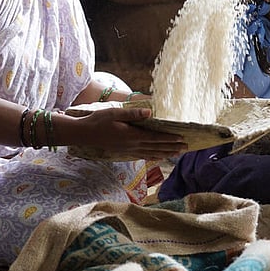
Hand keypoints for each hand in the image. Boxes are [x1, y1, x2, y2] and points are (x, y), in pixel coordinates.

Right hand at [68, 106, 186, 159]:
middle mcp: (132, 145)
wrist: (83, 134)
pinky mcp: (124, 152)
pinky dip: (153, 156)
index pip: (155, 138)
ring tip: (177, 153)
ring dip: (165, 153)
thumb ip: (133, 114)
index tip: (182, 138)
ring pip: (151, 153)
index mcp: (132, 135)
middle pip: (156, 147)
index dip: (169, 139)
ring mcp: (128, 150)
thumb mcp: (114, 113)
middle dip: (172, 147)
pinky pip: (142, 156)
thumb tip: (150, 113)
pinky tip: (158, 157)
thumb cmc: (98, 120)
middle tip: (186, 148)